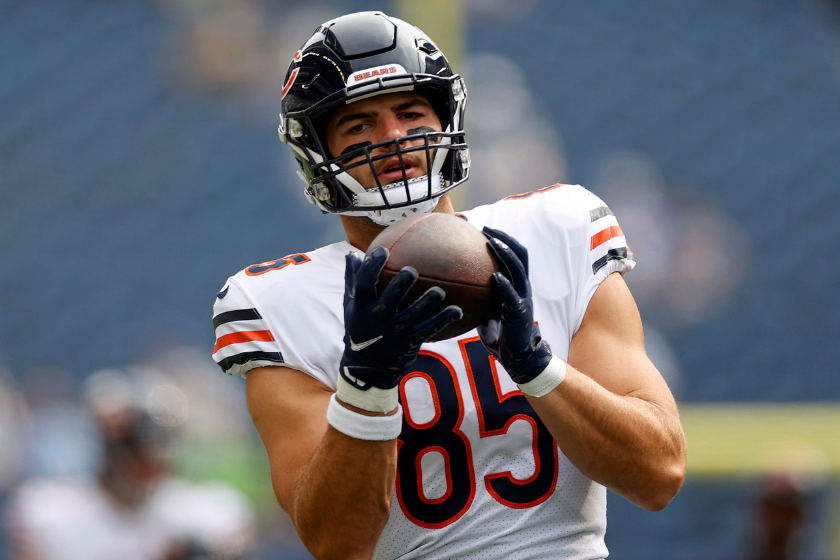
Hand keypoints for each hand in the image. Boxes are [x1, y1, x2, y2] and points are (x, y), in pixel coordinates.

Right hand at [341, 247, 461, 390]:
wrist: (368, 365)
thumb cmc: (361, 327)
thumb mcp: (351, 306)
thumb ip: (352, 280)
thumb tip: (352, 254)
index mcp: (362, 306)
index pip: (364, 283)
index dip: (372, 267)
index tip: (382, 251)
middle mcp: (378, 318)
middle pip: (390, 298)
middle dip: (401, 284)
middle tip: (411, 271)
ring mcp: (395, 331)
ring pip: (414, 315)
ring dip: (427, 303)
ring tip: (438, 291)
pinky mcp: (410, 341)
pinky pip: (429, 329)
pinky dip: (443, 320)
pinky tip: (457, 310)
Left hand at [478, 227, 553, 384]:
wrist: (519, 355)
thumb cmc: (501, 332)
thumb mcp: (489, 308)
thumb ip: (479, 295)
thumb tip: (453, 286)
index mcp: (518, 284)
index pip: (515, 254)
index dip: (503, 239)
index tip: (484, 228)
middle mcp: (523, 287)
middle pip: (520, 254)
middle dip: (504, 239)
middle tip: (486, 229)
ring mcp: (523, 298)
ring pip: (518, 270)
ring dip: (504, 254)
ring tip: (490, 243)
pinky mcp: (520, 313)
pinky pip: (511, 296)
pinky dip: (504, 284)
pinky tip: (493, 277)